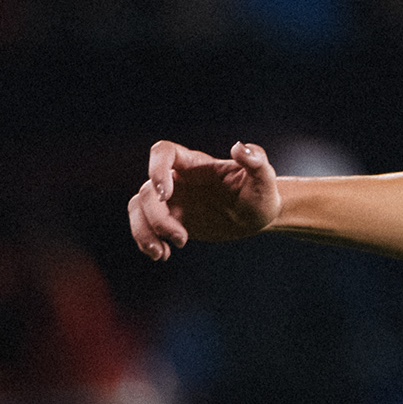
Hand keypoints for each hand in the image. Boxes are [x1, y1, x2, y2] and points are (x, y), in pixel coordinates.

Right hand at [128, 139, 280, 261]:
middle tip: (182, 239)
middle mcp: (178, 179)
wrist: (258, 216)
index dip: (156, 169)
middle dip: (158, 218)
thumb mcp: (264, 179)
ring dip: (143, 231)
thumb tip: (239, 148)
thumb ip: (256, 161)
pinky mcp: (172, 220)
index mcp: (196, 164)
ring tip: (161, 254)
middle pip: (148, 190)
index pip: (164, 153)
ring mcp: (172, 200)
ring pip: (139, 207)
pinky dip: (147, 241)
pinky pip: (145, 226)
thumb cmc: (261, 193)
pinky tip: (164, 255)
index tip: (165, 195)